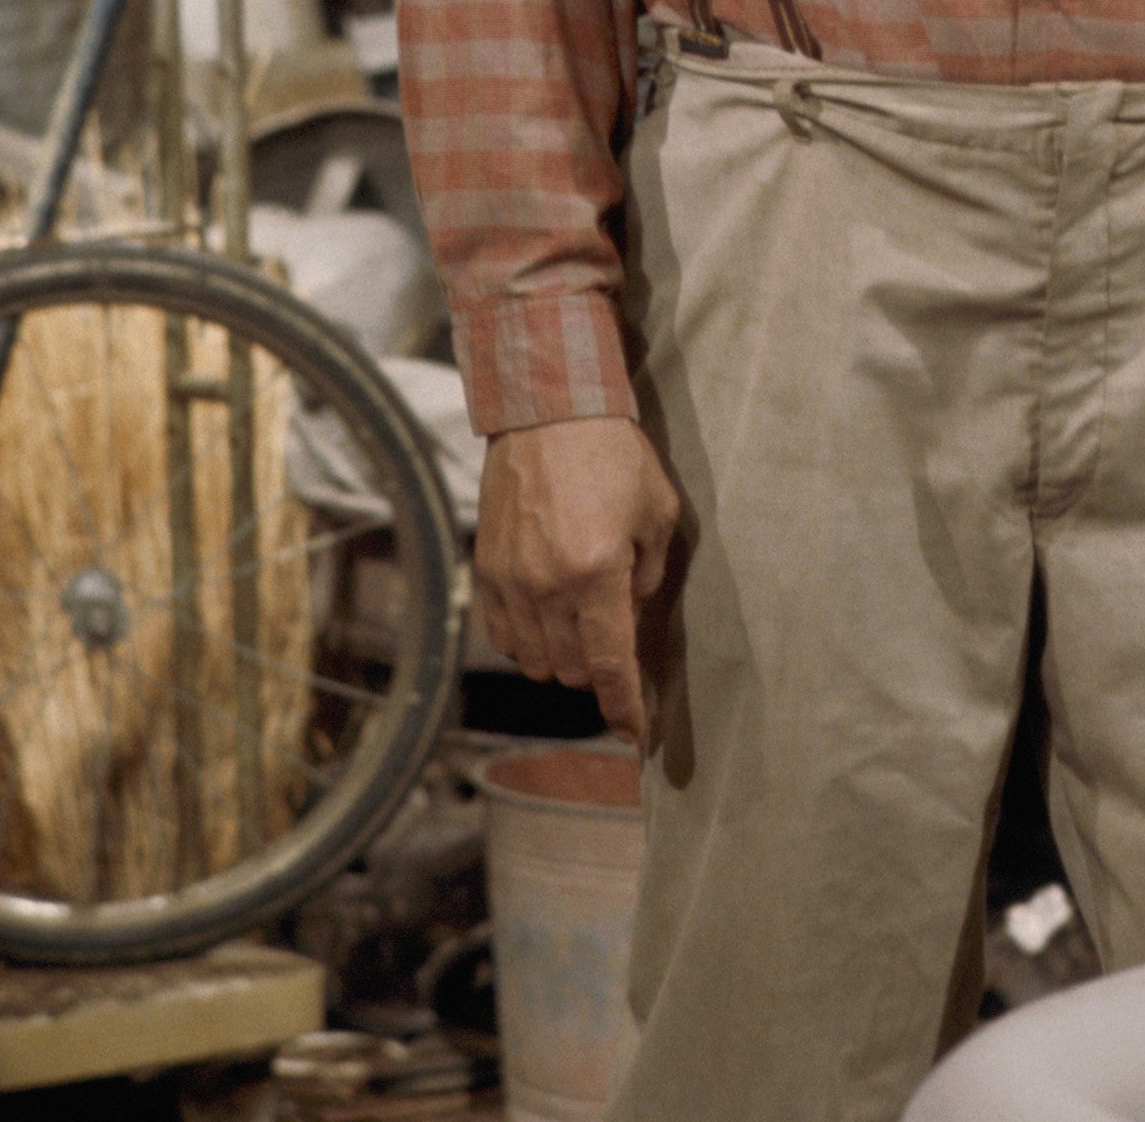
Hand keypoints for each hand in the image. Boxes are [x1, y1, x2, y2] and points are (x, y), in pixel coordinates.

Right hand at [474, 416, 679, 742]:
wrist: (548, 411)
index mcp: (597, 574)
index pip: (610, 666)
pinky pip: (502, 636)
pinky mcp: (486, 568)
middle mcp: (548, 586)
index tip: (635, 733)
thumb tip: (633, 620)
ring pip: (534, 661)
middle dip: (598, 672)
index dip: (625, 708)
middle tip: (614, 643)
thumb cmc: (613, 455)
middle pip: (571, 671)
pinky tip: (545, 621)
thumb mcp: (657, 512)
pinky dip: (525, 643)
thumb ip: (649, 575)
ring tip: (581, 628)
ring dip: (562, 660)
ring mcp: (511, 580)